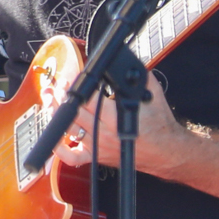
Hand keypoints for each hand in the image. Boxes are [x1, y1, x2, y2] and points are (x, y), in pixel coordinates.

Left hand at [53, 70, 189, 175]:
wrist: (166, 151)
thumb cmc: (159, 125)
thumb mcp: (152, 92)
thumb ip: (138, 76)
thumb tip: (126, 61)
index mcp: (116, 117)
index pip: (87, 98)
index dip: (76, 85)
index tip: (73, 76)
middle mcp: (104, 133)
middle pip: (74, 111)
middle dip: (62, 94)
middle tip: (60, 83)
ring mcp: (98, 146)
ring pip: (68, 129)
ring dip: (56, 112)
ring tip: (52, 98)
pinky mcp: (97, 156)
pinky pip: (72, 157)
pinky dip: (59, 149)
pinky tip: (55, 137)